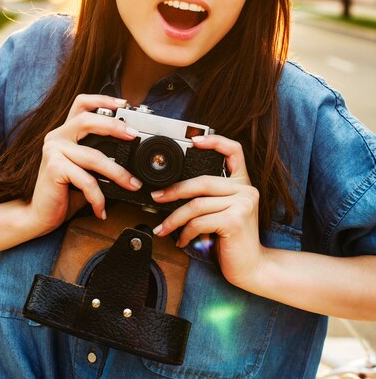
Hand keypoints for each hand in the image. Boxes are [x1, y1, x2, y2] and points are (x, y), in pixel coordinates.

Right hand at [26, 94, 142, 236]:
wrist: (40, 215)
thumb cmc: (65, 191)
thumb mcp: (85, 168)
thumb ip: (99, 155)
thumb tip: (131, 152)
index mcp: (66, 131)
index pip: (82, 104)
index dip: (102, 99)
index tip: (124, 103)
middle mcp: (57, 136)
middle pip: (87, 120)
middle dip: (114, 125)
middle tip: (133, 134)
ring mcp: (53, 150)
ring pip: (93, 156)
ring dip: (117, 172)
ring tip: (132, 183)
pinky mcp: (53, 168)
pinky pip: (85, 180)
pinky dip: (98, 197)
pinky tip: (101, 209)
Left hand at [151, 134, 264, 287]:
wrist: (252, 268)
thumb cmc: (233, 240)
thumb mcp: (224, 212)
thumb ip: (210, 198)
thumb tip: (176, 191)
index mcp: (243, 183)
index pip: (234, 151)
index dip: (215, 141)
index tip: (195, 140)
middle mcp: (246, 190)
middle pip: (202, 181)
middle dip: (175, 190)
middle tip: (157, 196)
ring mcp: (243, 204)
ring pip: (196, 204)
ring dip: (174, 218)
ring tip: (163, 227)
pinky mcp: (235, 221)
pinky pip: (199, 222)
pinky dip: (185, 232)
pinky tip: (182, 240)